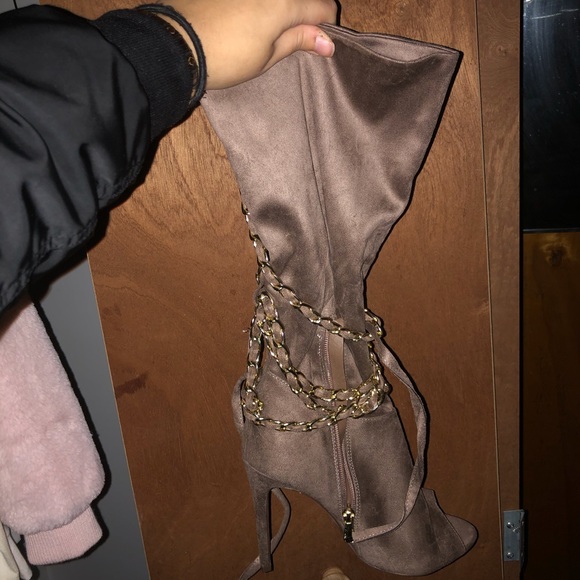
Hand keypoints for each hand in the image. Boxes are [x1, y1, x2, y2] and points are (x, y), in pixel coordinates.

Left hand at [164, 0, 336, 88]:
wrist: (178, 43)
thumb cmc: (226, 58)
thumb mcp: (266, 57)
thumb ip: (298, 41)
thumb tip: (327, 42)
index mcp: (284, 4)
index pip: (322, 7)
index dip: (324, 27)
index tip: (318, 43)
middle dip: (303, 13)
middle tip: (292, 37)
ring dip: (280, 10)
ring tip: (266, 30)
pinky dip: (259, 6)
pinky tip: (247, 20)